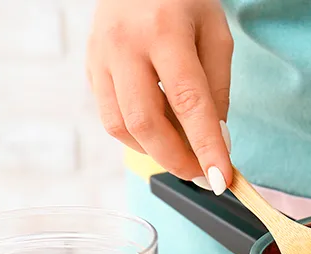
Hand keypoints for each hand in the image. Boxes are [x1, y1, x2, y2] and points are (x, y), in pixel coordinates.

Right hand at [87, 0, 232, 193]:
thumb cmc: (185, 2)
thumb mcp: (216, 35)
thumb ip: (217, 88)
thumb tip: (215, 140)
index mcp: (164, 32)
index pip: (188, 102)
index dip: (205, 146)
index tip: (220, 178)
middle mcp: (124, 45)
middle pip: (144, 122)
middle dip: (177, 159)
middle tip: (203, 173)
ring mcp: (100, 57)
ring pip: (120, 126)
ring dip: (155, 151)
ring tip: (184, 152)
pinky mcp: (90, 67)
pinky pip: (110, 116)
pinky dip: (138, 135)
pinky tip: (161, 131)